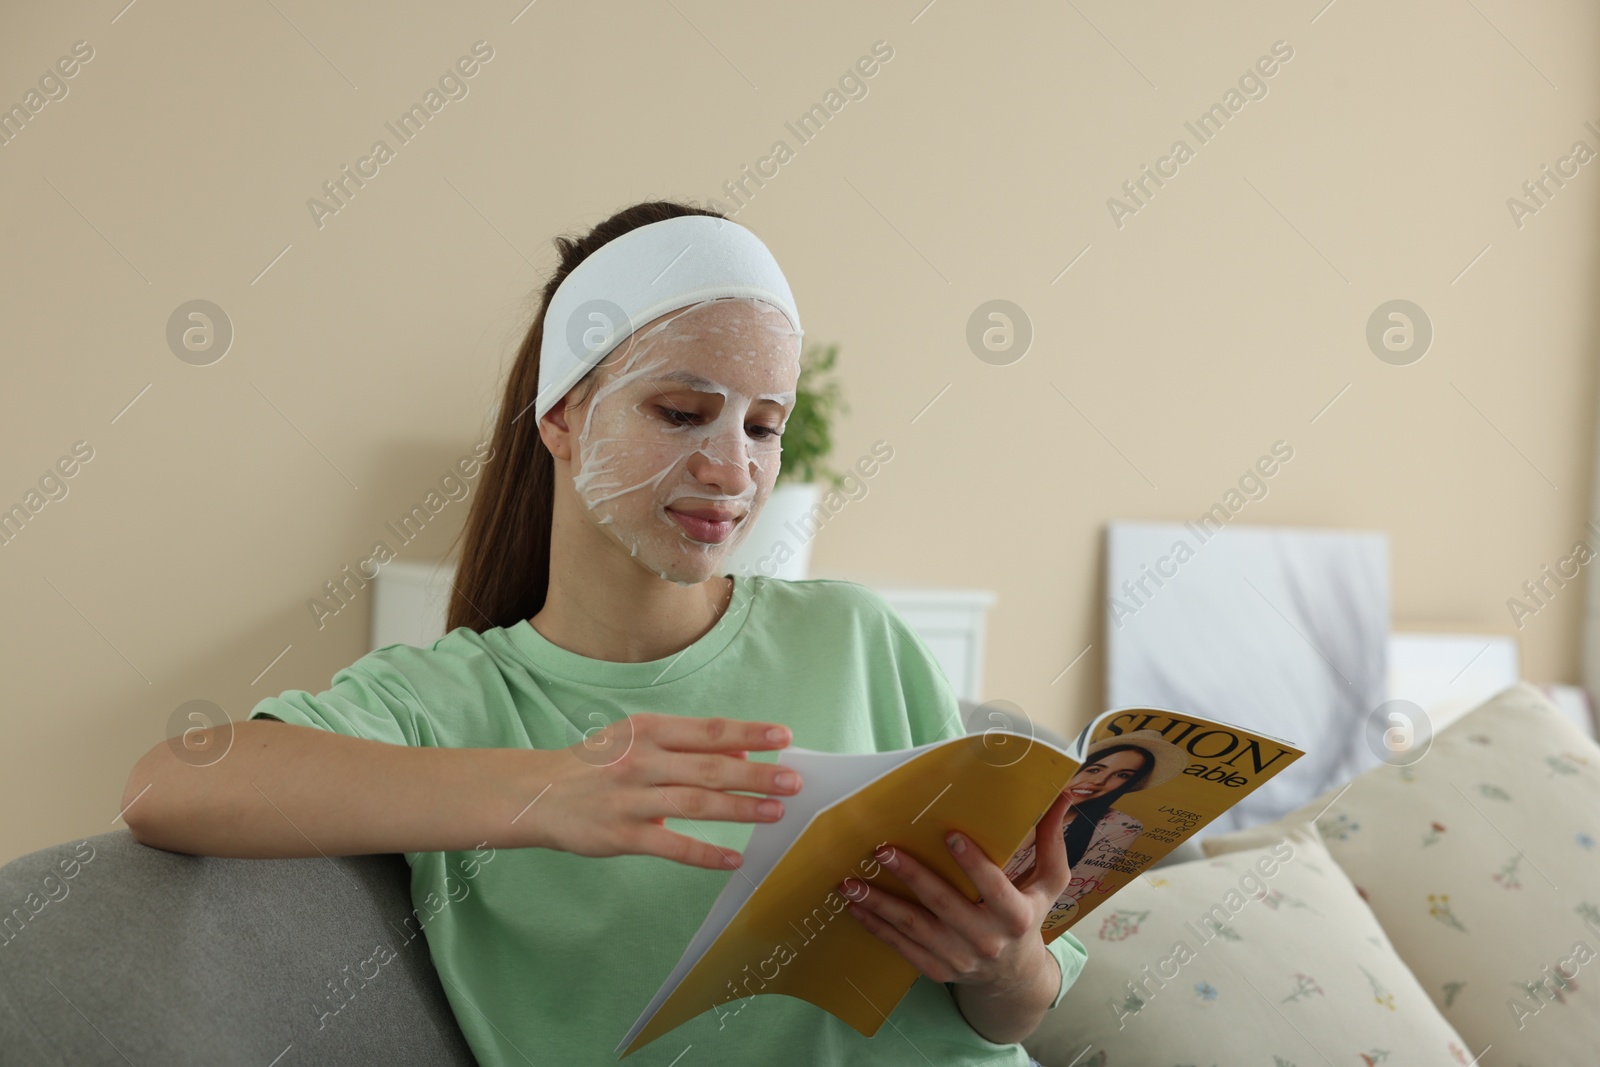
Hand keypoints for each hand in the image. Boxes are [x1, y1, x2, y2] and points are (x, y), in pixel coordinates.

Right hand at [508, 713, 802, 869]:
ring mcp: (630, 799)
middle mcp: (641, 760)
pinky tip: (733, 858)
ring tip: (775, 813)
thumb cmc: (598, 764)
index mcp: (648, 730)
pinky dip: (705, 854)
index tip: (784, 737)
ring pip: (696, 805)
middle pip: (709, 768)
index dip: (748, 734)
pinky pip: (672, 846)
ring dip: (740, 810)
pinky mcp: (621, 835)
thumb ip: (686, 747)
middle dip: (756, 776)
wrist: (538, 794)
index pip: (708, 731)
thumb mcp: (638, 740)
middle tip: (793, 781)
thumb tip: (741, 757)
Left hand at [841, 788, 1073, 992]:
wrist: (1013, 979)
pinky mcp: (938, 971)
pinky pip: (903, 948)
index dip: (974, 864)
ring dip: (881, 904)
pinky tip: (855, 908)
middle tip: (883, 850)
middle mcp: (988, 941)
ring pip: (915, 928)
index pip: (995, 888)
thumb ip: (1051, 841)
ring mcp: (960, 959)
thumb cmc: (1028, 918)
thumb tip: (1062, 794)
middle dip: (912, 876)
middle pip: (945, 905)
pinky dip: (877, 927)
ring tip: (852, 882)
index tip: (950, 834)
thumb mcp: (1048, 884)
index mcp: (1017, 916)